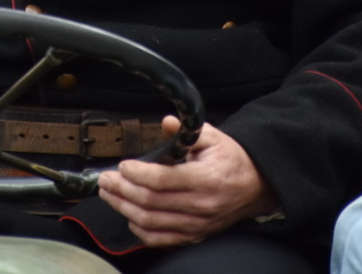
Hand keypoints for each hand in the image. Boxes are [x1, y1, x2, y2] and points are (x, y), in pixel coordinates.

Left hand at [97, 117, 276, 246]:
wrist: (257, 186)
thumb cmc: (233, 160)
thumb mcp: (215, 137)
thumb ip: (188, 131)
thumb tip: (166, 123)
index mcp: (206, 179)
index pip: (163, 180)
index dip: (138, 173)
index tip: (123, 165)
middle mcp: (201, 205)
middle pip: (150, 202)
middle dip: (122, 189)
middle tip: (105, 179)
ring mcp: (197, 224)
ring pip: (151, 222)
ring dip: (124, 208)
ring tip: (109, 194)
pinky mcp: (195, 235)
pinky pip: (161, 239)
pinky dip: (140, 230)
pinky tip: (129, 216)